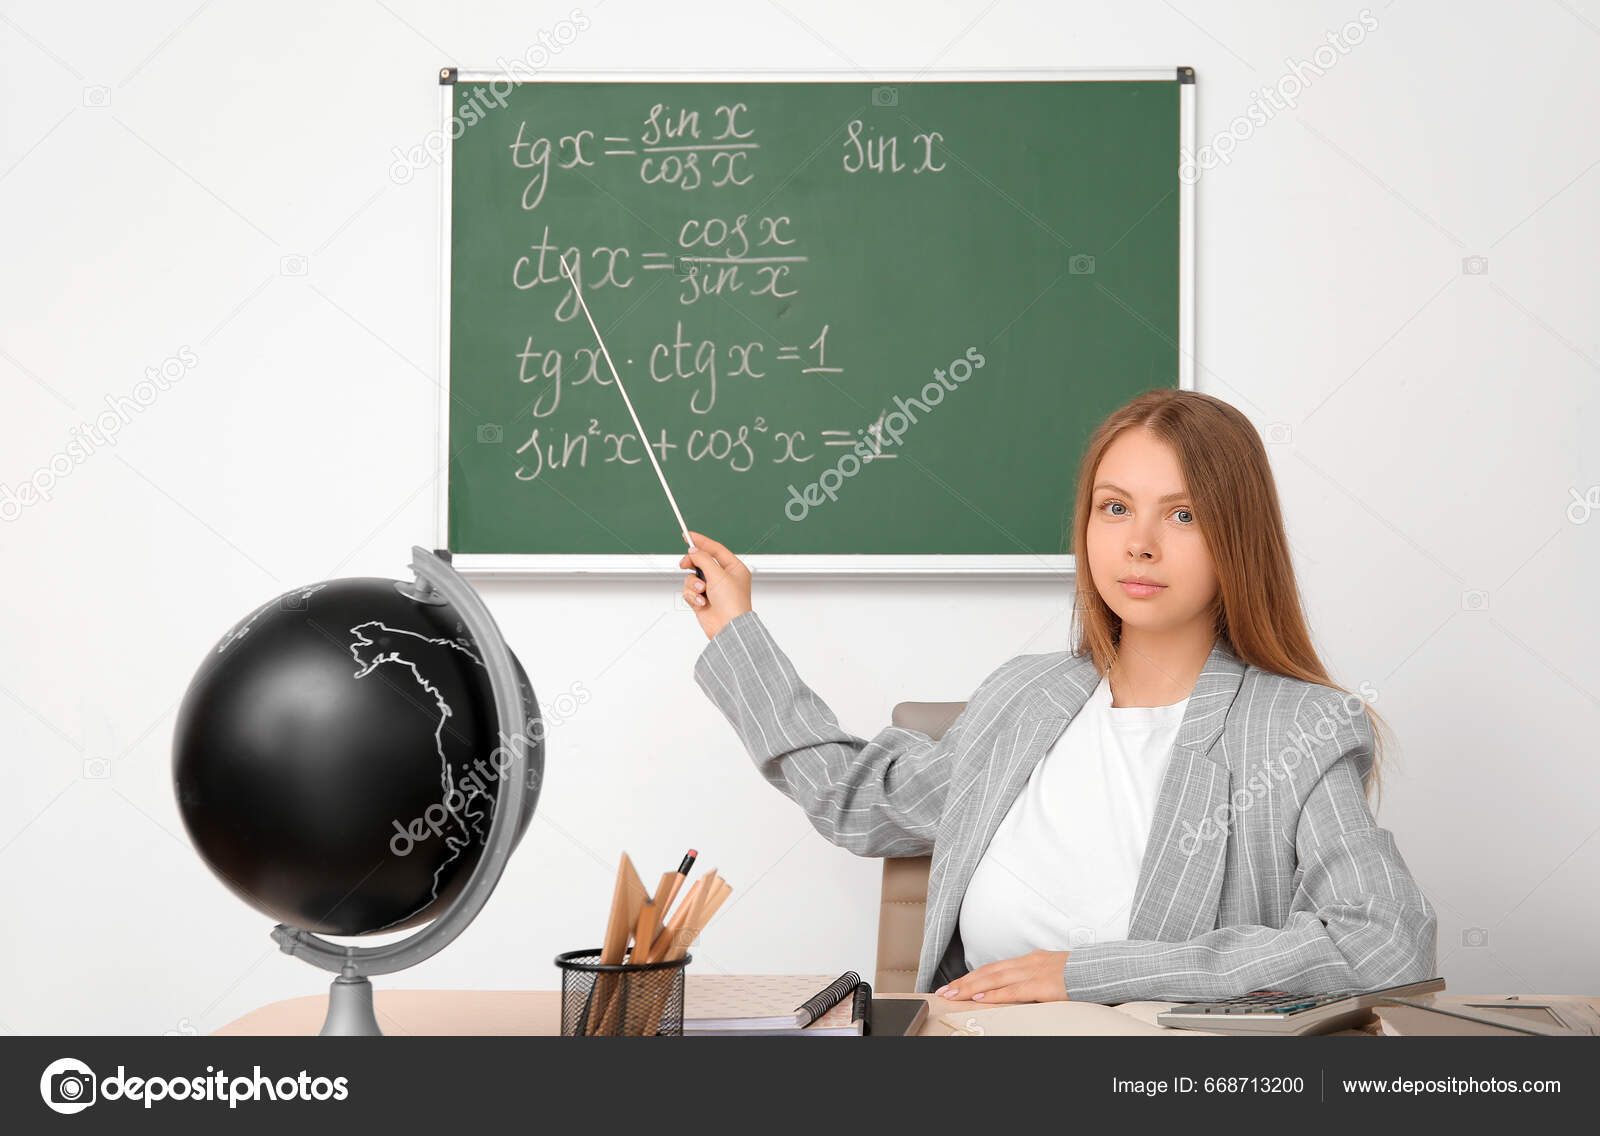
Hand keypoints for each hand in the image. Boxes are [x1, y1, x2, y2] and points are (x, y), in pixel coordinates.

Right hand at [679, 531, 752, 639]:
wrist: (728, 628)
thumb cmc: (733, 604)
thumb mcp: (718, 575)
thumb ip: (703, 559)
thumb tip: (693, 551)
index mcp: (734, 568)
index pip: (715, 549)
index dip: (701, 541)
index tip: (688, 535)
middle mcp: (723, 578)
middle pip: (701, 562)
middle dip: (692, 564)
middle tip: (685, 564)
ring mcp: (712, 589)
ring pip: (692, 577)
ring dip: (693, 584)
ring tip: (701, 592)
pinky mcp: (702, 600)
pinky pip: (689, 591)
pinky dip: (692, 596)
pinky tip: (700, 602)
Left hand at [933, 950, 1071, 1002]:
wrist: (1107, 969)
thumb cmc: (1084, 975)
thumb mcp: (1056, 973)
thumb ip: (1037, 979)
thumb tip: (1021, 990)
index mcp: (1031, 960)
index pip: (995, 968)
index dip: (973, 976)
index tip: (955, 985)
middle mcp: (1030, 963)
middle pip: (989, 972)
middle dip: (964, 982)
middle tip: (944, 991)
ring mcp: (1036, 972)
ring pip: (996, 979)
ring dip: (972, 987)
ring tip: (953, 994)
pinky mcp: (1045, 985)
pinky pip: (1015, 991)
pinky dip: (996, 994)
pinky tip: (982, 997)